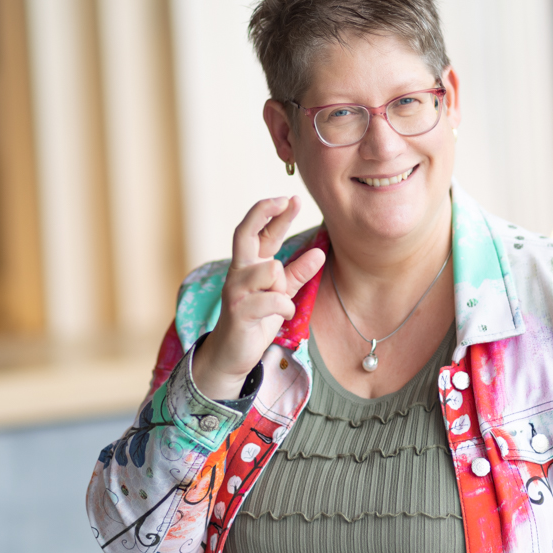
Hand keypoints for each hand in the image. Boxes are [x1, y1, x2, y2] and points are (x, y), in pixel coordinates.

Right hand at [191, 196, 325, 400]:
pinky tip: (282, 316)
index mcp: (248, 266)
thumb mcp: (280, 294)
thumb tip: (319, 252)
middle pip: (246, 233)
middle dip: (265, 213)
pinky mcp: (239, 310)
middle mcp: (238, 272)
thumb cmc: (255, 321)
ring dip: (283, 287)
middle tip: (286, 200)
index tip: (290, 198)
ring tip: (279, 304)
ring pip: (271, 269)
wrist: (232, 355)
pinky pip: (274, 299)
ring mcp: (235, 290)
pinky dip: (285, 308)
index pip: (258, 231)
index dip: (272, 213)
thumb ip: (297, 274)